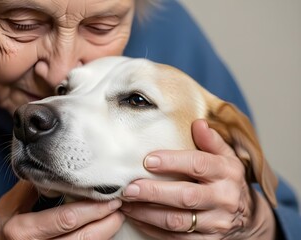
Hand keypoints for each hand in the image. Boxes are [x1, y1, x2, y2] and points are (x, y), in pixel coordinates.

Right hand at [0, 180, 124, 239]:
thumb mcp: (6, 207)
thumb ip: (30, 188)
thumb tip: (53, 168)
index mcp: (22, 231)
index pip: (66, 219)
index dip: (92, 209)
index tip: (109, 197)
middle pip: (81, 238)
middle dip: (105, 222)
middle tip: (120, 206)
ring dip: (103, 233)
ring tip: (116, 218)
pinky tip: (100, 230)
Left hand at [120, 119, 275, 238]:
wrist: (247, 216)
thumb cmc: (227, 179)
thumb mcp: (226, 157)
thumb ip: (211, 141)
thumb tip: (198, 123)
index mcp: (228, 173)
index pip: (199, 165)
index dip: (173, 162)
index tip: (148, 160)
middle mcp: (224, 199)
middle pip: (186, 196)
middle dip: (154, 192)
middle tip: (129, 187)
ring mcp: (216, 223)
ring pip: (177, 221)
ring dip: (147, 213)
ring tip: (126, 203)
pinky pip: (175, 238)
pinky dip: (152, 229)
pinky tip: (136, 217)